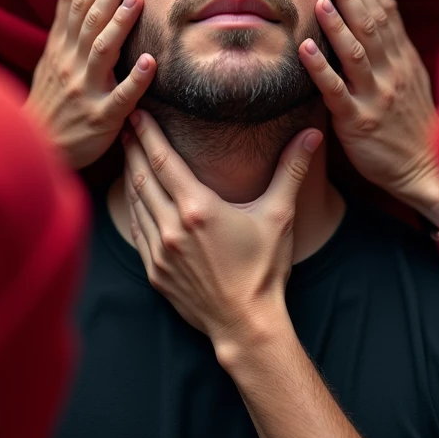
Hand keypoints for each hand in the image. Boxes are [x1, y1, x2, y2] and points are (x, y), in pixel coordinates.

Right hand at [26, 0, 156, 168]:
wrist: (37, 147)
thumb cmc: (54, 97)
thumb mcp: (54, 55)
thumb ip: (68, 19)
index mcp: (60, 46)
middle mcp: (70, 62)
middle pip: (88, 17)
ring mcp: (85, 89)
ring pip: (102, 50)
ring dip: (119, 23)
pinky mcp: (101, 117)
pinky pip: (120, 97)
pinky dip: (134, 79)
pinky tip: (149, 62)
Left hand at [122, 110, 321, 354]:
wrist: (246, 324)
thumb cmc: (265, 269)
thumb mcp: (279, 215)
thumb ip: (291, 170)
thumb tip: (311, 134)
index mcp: (198, 208)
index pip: (163, 160)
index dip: (148, 134)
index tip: (139, 113)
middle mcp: (171, 227)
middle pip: (142, 176)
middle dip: (133, 148)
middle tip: (127, 123)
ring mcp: (159, 251)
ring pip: (135, 202)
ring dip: (129, 174)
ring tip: (127, 153)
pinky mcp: (153, 271)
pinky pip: (135, 229)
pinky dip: (131, 206)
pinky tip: (133, 196)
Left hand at [299, 0, 438, 225]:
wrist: (424, 168)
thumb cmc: (409, 122)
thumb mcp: (409, 77)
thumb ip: (393, 45)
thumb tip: (381, 11)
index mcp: (403, 60)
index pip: (388, 13)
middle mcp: (391, 72)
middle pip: (371, 25)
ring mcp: (375, 96)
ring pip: (356, 53)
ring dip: (338, 23)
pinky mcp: (357, 121)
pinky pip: (335, 91)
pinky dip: (319, 68)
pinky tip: (304, 49)